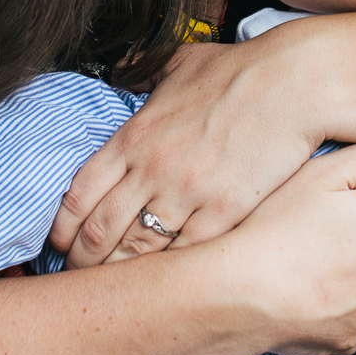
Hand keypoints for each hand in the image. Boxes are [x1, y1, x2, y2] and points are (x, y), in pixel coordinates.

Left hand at [50, 39, 320, 266]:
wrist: (295, 84)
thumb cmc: (240, 71)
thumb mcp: (180, 62)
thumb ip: (141, 70)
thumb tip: (120, 69)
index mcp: (135, 137)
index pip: (79, 194)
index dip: (62, 229)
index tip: (59, 244)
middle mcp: (152, 170)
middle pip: (99, 232)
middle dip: (82, 262)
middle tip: (80, 277)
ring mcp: (187, 194)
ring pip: (136, 252)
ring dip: (119, 275)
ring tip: (115, 292)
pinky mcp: (224, 212)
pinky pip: (185, 256)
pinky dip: (169, 274)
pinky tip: (163, 285)